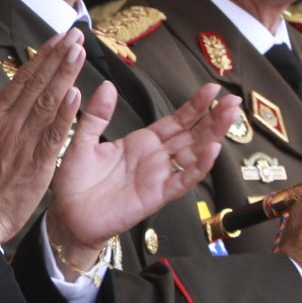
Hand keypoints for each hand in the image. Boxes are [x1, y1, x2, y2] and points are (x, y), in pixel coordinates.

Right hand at [0, 32, 86, 246]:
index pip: (22, 79)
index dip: (42, 57)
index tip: (58, 38)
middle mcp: (9, 123)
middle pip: (37, 84)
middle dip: (58, 58)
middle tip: (76, 35)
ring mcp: (23, 142)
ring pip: (47, 103)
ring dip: (65, 75)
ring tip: (79, 52)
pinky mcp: (36, 163)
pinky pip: (53, 134)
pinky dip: (65, 114)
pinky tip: (77, 94)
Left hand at [44, 81, 240, 263]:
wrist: (67, 217)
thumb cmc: (75, 183)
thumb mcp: (83, 141)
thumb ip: (97, 115)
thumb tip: (108, 85)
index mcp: (141, 143)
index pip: (175, 121)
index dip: (194, 106)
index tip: (212, 89)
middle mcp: (155, 159)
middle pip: (192, 135)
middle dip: (214, 118)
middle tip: (234, 101)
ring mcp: (158, 177)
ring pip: (193, 154)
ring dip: (213, 136)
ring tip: (229, 117)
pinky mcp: (156, 196)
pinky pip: (182, 180)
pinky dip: (198, 166)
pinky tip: (212, 150)